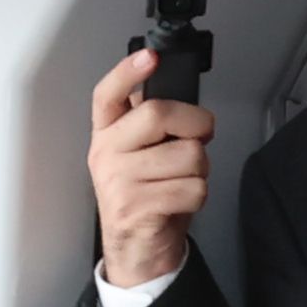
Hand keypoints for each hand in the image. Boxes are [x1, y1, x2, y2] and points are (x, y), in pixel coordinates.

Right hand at [84, 43, 209, 292]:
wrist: (138, 249)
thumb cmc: (147, 196)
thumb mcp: (141, 155)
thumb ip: (154, 125)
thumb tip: (183, 101)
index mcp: (107, 134)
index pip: (108, 95)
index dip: (127, 72)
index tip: (149, 57)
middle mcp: (106, 154)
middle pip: (158, 113)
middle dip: (196, 123)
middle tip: (200, 136)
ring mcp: (117, 181)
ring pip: (187, 154)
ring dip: (200, 169)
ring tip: (182, 180)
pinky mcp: (135, 207)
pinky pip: (192, 187)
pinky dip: (198, 195)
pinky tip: (180, 201)